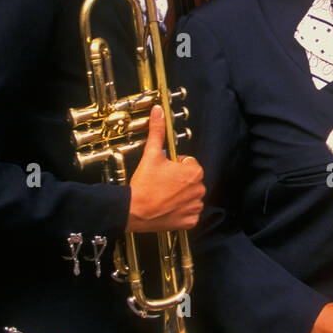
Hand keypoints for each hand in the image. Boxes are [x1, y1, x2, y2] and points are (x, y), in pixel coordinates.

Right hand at [127, 106, 204, 231]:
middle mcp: (199, 189)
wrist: (133, 211)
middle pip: (190, 179)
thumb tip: (158, 112)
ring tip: (163, 195)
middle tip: (161, 183)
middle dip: (178, 180)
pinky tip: (168, 207)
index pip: (189, 163)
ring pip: (190, 196)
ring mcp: (195, 206)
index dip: (175, 165)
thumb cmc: (144, 185)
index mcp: (194, 172)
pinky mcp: (190, 221)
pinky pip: (189, 213)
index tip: (164, 171)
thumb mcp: (151, 154)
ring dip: (180, 195)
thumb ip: (157, 131)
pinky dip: (181, 211)